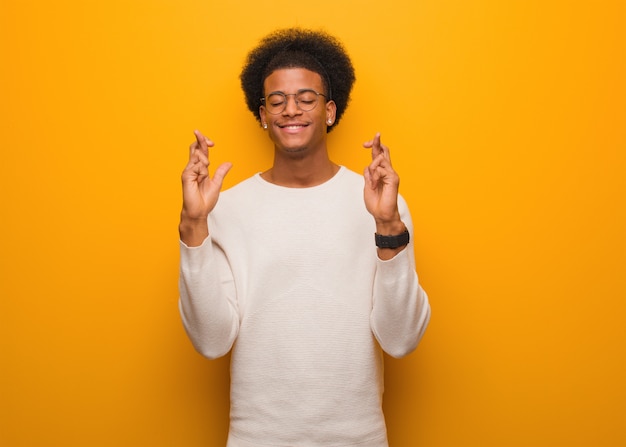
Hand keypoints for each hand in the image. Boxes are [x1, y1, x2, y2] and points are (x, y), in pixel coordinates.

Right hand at [180, 130, 231, 244]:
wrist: (199, 211)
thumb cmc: (205, 200)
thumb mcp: (217, 184)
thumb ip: (221, 173)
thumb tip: (229, 163)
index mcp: (200, 169)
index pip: (200, 151)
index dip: (204, 143)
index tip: (212, 142)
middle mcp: (193, 168)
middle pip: (194, 148)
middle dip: (200, 140)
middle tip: (208, 140)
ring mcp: (188, 171)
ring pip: (196, 156)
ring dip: (204, 160)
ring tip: (206, 172)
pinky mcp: (186, 176)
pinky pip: (195, 165)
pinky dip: (201, 169)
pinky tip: (201, 176)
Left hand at [363, 133, 403, 232]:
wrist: (381, 214)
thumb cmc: (375, 202)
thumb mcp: (367, 185)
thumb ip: (368, 174)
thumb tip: (369, 165)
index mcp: (381, 172)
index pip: (378, 155)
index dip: (374, 146)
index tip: (366, 144)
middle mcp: (388, 171)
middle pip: (384, 151)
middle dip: (377, 142)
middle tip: (376, 135)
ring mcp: (392, 174)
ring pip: (379, 160)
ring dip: (372, 170)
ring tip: (372, 183)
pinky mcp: (393, 178)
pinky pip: (380, 170)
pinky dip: (374, 177)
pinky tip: (375, 186)